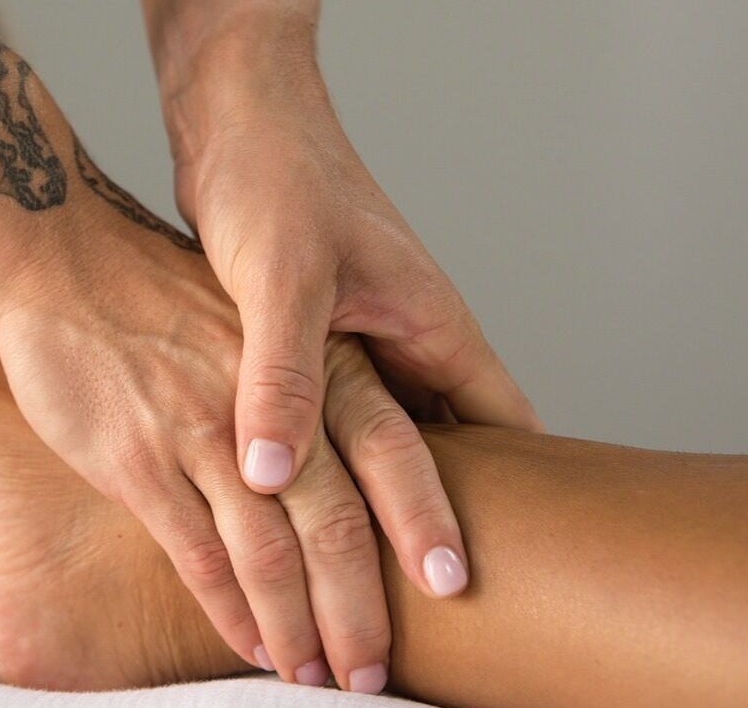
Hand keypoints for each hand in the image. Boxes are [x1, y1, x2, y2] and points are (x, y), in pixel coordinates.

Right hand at [0, 187, 422, 690]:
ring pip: (269, 554)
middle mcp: (268, 403)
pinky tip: (252, 645)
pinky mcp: (140, 462)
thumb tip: (350, 466)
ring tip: (318, 678)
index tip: (451, 592)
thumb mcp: (263, 322)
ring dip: (297, 628)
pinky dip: (231, 612)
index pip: (395, 454)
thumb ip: (309, 392)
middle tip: (375, 673)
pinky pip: (197, 556)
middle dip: (361, 611)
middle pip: (338, 524)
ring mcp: (202, 434)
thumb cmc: (167, 295)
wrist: (65, 260)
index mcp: (312, 362)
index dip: (424, 528)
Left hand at [148, 2, 543, 598]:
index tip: (486, 575)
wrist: (237, 116)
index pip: (505, 430)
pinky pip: (340, 419)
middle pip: (456, 448)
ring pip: (394, 439)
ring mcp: (365, 342)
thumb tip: (272, 473)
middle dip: (443, 519)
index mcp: (433, 325)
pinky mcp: (319, 341)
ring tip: (362, 575)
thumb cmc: (274, 176)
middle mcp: (409, 340)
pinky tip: (301, 503)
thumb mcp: (279, 275)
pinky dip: (331, 463)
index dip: (510, 503)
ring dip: (382, 499)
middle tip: (423, 602)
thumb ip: (282, 371)